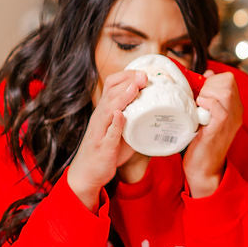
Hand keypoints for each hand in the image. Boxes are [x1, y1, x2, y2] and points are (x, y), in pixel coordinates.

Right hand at [67, 69, 148, 210]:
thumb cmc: (107, 150)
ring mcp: (100, 131)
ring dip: (122, 98)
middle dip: (127, 82)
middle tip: (144, 76)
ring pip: (108, 109)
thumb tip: (161, 108)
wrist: (87, 174)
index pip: (112, 85)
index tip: (144, 72)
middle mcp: (101, 117)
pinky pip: (108, 133)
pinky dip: (114, 124)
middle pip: (110, 92)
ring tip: (134, 89)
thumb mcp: (124, 130)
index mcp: (106, 110)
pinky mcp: (102, 147)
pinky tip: (121, 116)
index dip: (127, 76)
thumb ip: (137, 119)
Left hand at [182, 71, 241, 196]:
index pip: (228, 78)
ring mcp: (231, 119)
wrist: (204, 169)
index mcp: (234, 107)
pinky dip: (206, 103)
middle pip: (227, 80)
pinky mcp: (220, 127)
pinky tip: (198, 110)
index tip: (200, 91)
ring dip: (207, 93)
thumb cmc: (201, 142)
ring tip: (198, 105)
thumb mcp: (207, 115)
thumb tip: (208, 73)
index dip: (212, 80)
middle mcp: (236, 111)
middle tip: (198, 99)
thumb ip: (209, 96)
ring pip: (224, 91)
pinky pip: (218, 106)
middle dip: (208, 84)